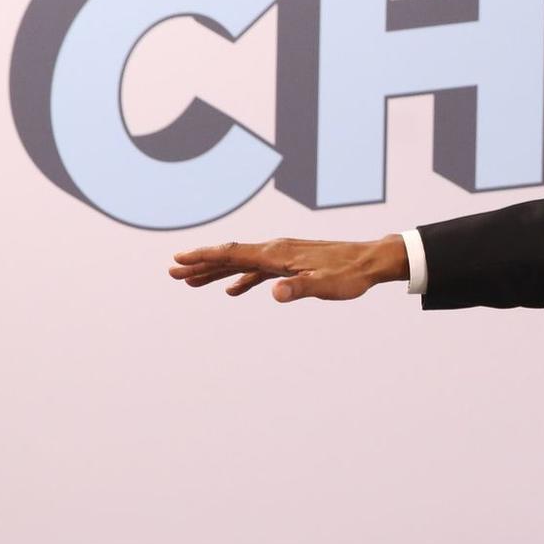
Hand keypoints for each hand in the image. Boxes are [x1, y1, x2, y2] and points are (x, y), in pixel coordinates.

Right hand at [169, 236, 408, 301]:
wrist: (370, 261)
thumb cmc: (349, 274)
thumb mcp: (323, 286)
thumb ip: (298, 289)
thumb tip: (274, 293)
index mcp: (277, 253)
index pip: (233, 253)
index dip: (204, 257)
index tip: (179, 260)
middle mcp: (275, 250)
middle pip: (230, 256)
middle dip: (201, 264)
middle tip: (172, 273)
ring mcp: (283, 256)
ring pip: (241, 263)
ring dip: (216, 272)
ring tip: (191, 283)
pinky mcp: (291, 263)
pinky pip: (257, 270)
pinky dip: (241, 278)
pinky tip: (232, 290)